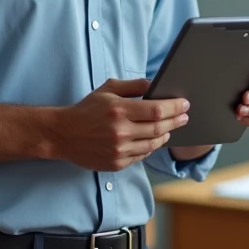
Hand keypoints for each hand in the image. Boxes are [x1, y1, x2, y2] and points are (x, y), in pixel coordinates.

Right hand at [52, 78, 189, 171]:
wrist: (64, 134)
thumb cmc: (87, 109)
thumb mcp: (108, 89)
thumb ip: (134, 86)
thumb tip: (156, 85)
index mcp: (119, 110)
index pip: (156, 110)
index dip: (174, 107)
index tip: (185, 104)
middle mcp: (120, 131)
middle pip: (159, 128)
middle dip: (176, 121)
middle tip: (185, 117)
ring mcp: (119, 150)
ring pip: (153, 144)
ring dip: (165, 135)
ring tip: (170, 128)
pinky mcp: (116, 164)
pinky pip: (142, 156)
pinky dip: (151, 147)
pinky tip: (154, 139)